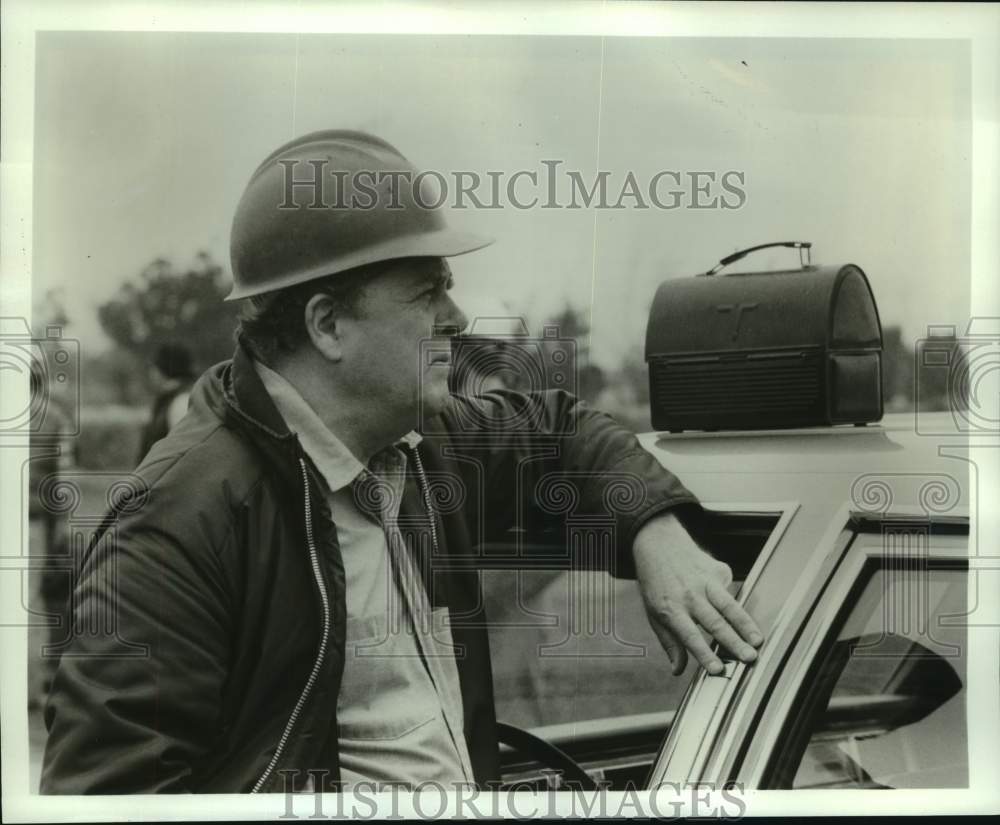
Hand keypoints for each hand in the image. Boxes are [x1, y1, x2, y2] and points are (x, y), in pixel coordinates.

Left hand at [632, 513, 763, 675]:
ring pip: (729, 605)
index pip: (690, 635)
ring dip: (745, 624)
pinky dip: (734, 603)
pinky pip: (729, 590)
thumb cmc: (656, 583)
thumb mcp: (654, 612)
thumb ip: (669, 642)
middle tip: (750, 658)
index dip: (704, 653)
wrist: (658, 542)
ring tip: (758, 640)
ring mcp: (705, 580)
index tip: (717, 670)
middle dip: (734, 642)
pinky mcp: (718, 569)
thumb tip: (677, 670)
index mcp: (671, 608)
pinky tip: (736, 612)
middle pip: (715, 621)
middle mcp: (689, 594)